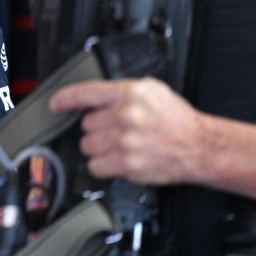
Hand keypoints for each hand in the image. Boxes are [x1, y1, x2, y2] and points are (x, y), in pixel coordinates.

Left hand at [49, 77, 205, 184]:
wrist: (200, 146)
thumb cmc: (177, 120)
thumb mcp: (153, 90)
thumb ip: (123, 90)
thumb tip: (97, 95)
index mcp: (129, 93)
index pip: (84, 93)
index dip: (65, 99)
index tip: (54, 104)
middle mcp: (124, 116)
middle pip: (86, 123)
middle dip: (98, 128)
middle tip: (117, 130)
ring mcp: (124, 141)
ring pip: (87, 145)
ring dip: (98, 147)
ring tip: (118, 145)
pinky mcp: (126, 164)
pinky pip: (95, 166)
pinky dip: (102, 165)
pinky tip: (116, 160)